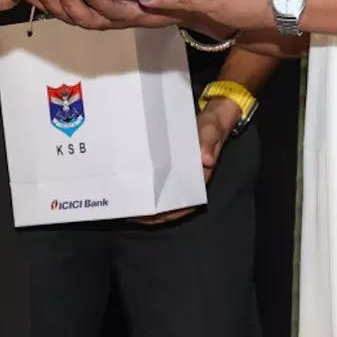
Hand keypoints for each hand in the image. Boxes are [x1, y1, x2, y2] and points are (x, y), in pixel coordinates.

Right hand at [12, 0, 174, 30]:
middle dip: (47, 0)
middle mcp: (95, 14)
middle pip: (64, 13)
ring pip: (84, 17)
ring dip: (69, 2)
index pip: (54, 3)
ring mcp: (111, 17)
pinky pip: (110, 13)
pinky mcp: (130, 16)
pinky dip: (98, 2)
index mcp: (87, 4)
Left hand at [128, 100, 238, 225]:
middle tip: (128, 212)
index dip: (166, 214)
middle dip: (149, 212)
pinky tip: (129, 187)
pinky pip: (156, 184)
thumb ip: (208, 142)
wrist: (211, 120)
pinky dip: (144, 188)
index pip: (182, 205)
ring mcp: (176, 178)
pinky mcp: (169, 170)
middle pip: (167, 206)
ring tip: (125, 204)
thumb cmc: (210, 128)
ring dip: (144, 203)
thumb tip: (206, 159)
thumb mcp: (210, 131)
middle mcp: (185, 183)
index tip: (148, 216)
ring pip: (160, 198)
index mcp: (198, 180)